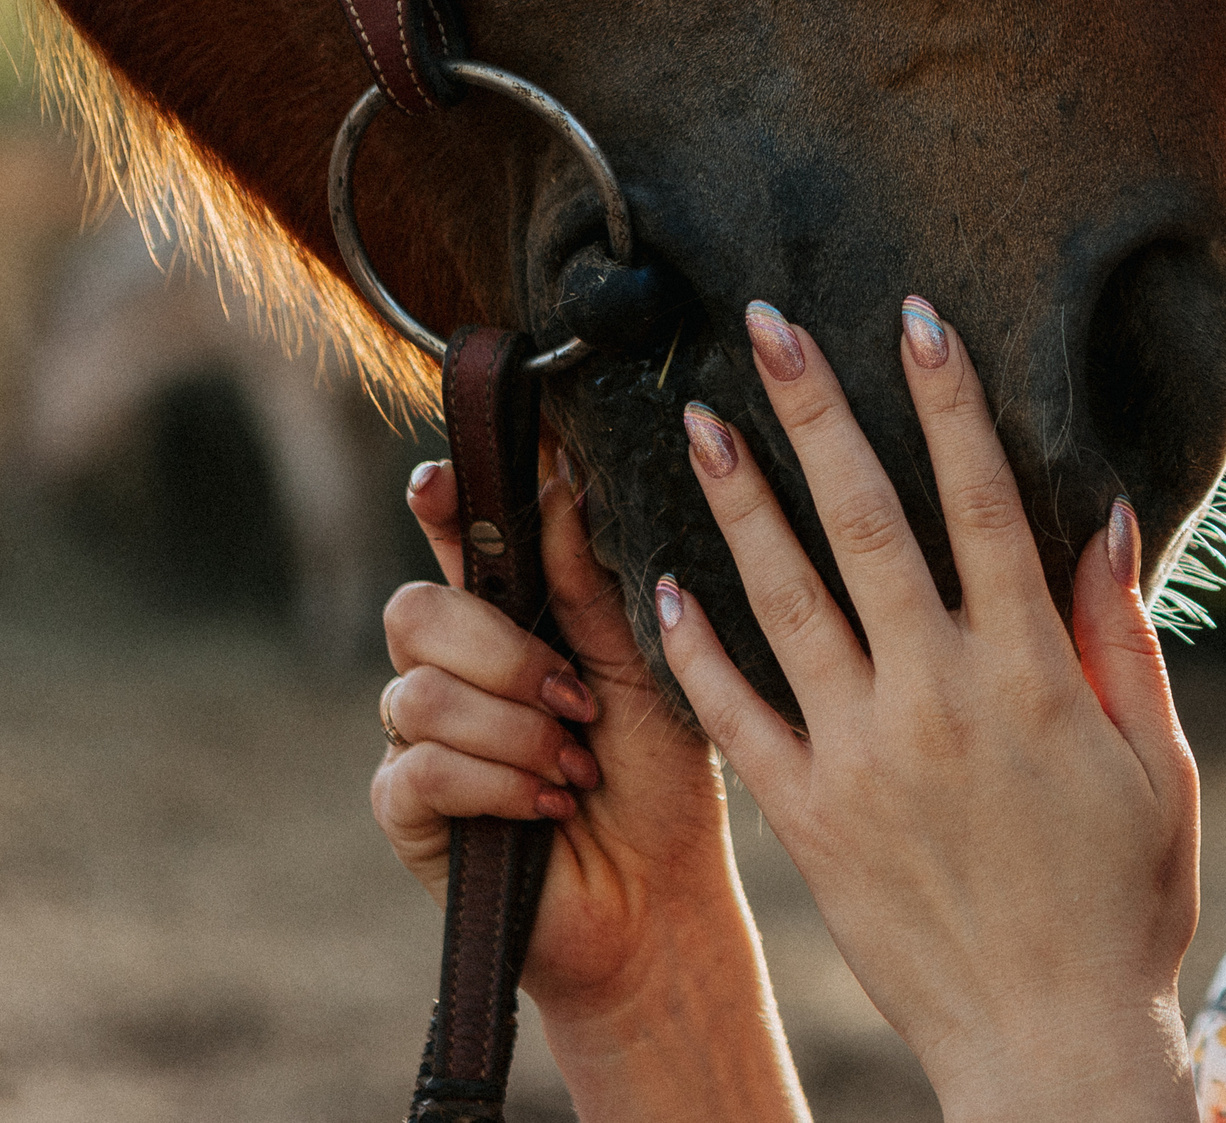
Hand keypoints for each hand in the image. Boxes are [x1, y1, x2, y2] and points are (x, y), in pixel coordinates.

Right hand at [370, 445, 745, 1023]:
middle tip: (576, 695)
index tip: (439, 481)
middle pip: (414, 610)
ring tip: (577, 764)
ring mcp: (422, 738)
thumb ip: (591, 587)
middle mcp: (456, 671)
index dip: (440, 507)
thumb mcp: (643, 668)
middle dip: (501, 648)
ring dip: (514, 730)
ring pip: (418, 692)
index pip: (456, 544)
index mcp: (513, 622)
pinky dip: (496, 782)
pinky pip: (419, 767)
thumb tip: (560, 489)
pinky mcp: (408, 812)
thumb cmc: (662, 779)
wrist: (663, 898)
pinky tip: (548, 802)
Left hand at [654, 298, 1198, 1122]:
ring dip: (740, 503)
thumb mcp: (1157, 762)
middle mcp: (939, 696)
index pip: (984, 503)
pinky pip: (740, 719)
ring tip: (698, 423)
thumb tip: (1104, 515)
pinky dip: (697, 653)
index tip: (914, 322)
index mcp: (1031, 673)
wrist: (1050, 1041)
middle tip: (765, 325)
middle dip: (817, 413)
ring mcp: (863, 757)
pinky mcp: (809, 821)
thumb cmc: (1122, 900)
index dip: (948, 403)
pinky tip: (662, 589)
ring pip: (787, 601)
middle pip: (867, 523)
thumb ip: (1120, 636)